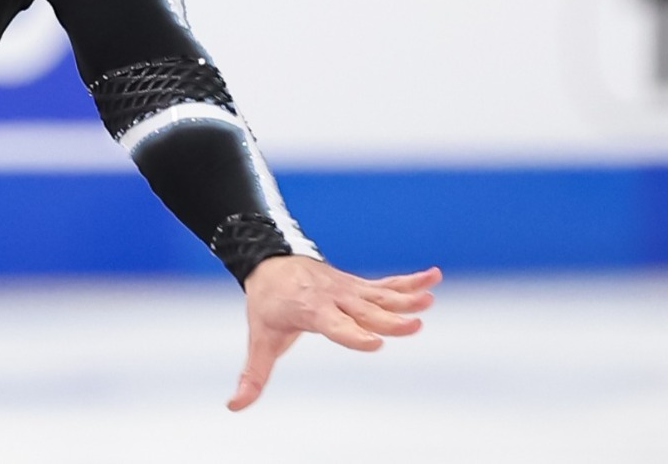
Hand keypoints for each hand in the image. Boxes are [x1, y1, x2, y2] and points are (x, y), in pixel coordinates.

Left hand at [227, 255, 439, 411]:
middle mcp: (334, 298)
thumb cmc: (267, 304)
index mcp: (311, 311)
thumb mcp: (260, 339)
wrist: (270, 261)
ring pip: (380, 296)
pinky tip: (433, 278)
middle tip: (415, 325)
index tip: (374, 343)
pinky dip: (410, 282)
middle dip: (389, 319)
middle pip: (365, 312)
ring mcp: (349, 290)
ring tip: (429, 299)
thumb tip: (234, 406)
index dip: (353, 334)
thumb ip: (254, 375)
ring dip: (406, 297)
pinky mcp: (359, 286)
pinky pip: (387, 285)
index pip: (334, 325)